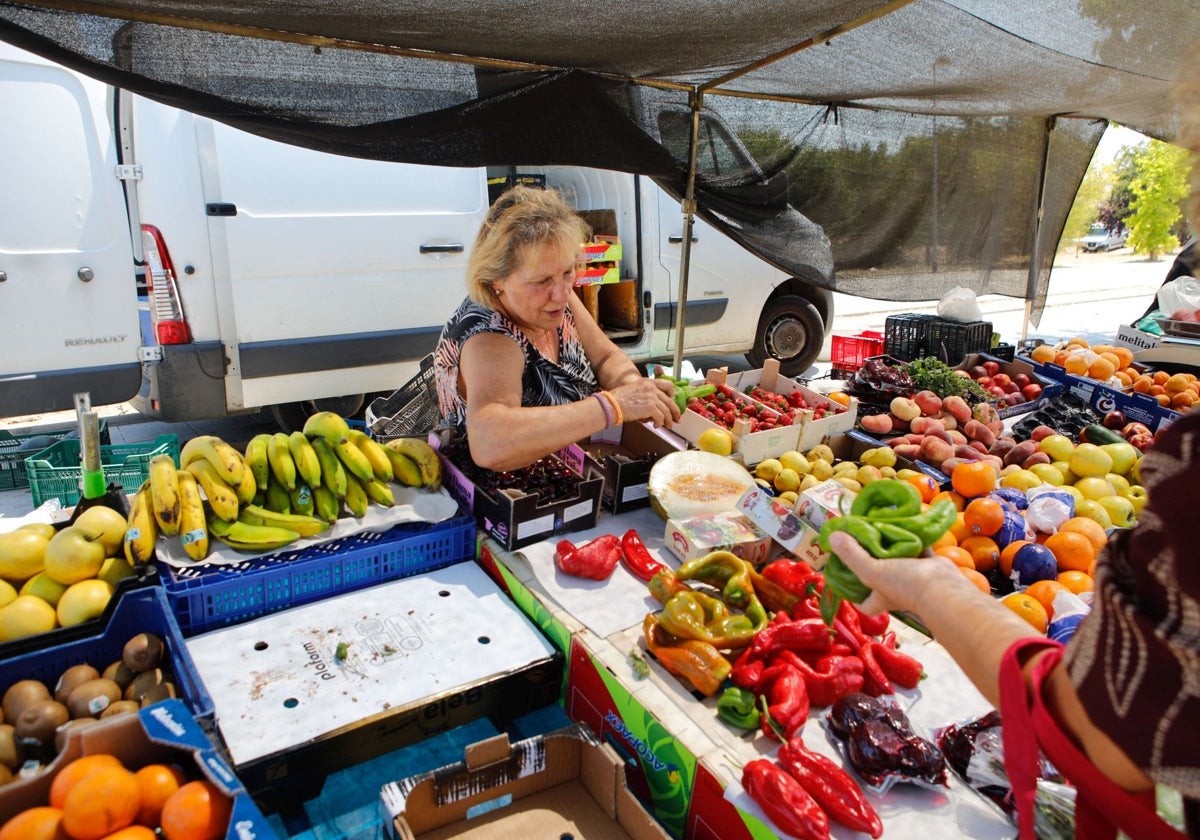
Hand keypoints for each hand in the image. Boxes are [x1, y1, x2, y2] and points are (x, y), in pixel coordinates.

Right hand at [612, 377, 680, 427]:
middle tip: (676, 418)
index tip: (672, 402)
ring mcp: (652, 397)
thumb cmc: (617, 399)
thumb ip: (645, 394)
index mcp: (648, 382)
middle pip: (670, 401)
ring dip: (668, 420)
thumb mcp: (633, 390)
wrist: (611, 404)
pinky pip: (661, 417)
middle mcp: (651, 388)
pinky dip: (660, 424)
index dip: (672, 395)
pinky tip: (656, 426)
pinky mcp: (650, 407)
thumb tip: (653, 406)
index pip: (668, 385)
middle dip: (675, 412)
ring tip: (667, 426)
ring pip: (667, 411)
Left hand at [827, 530, 961, 616]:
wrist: (943, 587)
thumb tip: (832, 537)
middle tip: (858, 542)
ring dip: (888, 545)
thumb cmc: (905, 585)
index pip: (863, 604)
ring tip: (876, 526)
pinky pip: (915, 547)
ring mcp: (911, 576)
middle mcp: (894, 588)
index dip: (853, 596)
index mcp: (879, 597)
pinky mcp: (927, 564)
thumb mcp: (871, 571)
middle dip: (869, 562)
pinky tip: (901, 523)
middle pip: (877, 576)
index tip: (843, 579)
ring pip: (895, 560)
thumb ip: (851, 555)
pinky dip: (909, 537)